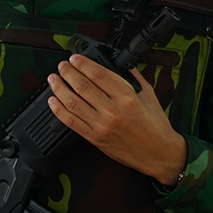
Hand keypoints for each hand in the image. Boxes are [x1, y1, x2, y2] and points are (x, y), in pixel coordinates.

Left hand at [46, 54, 187, 185]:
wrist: (159, 153)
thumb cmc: (155, 125)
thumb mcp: (149, 95)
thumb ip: (133, 78)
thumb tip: (119, 64)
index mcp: (127, 97)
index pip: (98, 74)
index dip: (83, 64)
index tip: (74, 58)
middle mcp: (112, 110)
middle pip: (82, 86)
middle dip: (67, 72)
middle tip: (61, 66)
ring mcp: (101, 125)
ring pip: (72, 103)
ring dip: (59, 88)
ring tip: (53, 79)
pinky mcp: (94, 138)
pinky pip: (71, 122)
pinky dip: (58, 110)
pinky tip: (52, 101)